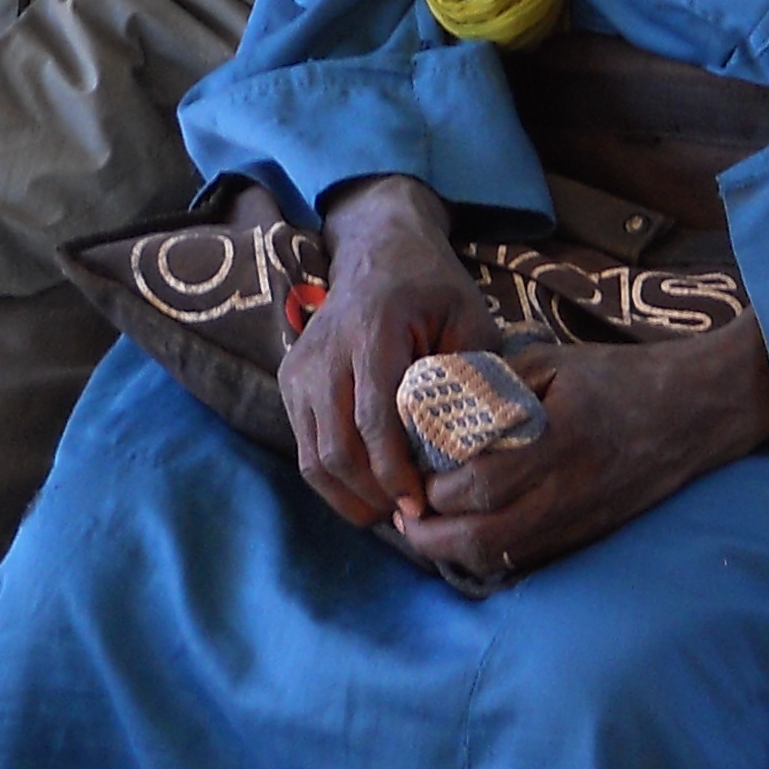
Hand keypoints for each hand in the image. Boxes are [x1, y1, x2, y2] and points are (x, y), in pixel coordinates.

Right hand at [278, 176, 497, 527]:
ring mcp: (300, 368)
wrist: (378, 251)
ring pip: (313, 458)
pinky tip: (367, 491)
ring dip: (349, 496)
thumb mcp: (468, 316)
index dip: (393, 473)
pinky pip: (304, 448)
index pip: (373, 420)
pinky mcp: (290, 382)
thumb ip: (473, 374)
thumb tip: (478, 446)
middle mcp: (326, 352)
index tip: (419, 506)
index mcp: (373, 331)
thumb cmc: (432, 287)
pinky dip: (333, 480)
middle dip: (372, 495)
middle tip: (408, 518)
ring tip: (388, 512)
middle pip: (336, 449)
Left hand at [399, 322, 768, 587]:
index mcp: (557, 441)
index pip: (479, 486)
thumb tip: (435, 403)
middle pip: (483, 539)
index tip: (412, 478)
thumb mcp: (554, 363)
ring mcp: (581, 521)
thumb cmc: (620, 378)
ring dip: (455, 554)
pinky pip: (530, 560)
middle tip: (406, 518)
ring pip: (503, 560)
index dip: (435, 491)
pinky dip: (492, 557)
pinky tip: (472, 536)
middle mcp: (568, 491)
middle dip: (432, 537)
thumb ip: (495, 384)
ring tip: (430, 532)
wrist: (695, 410)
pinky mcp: (590, 536)